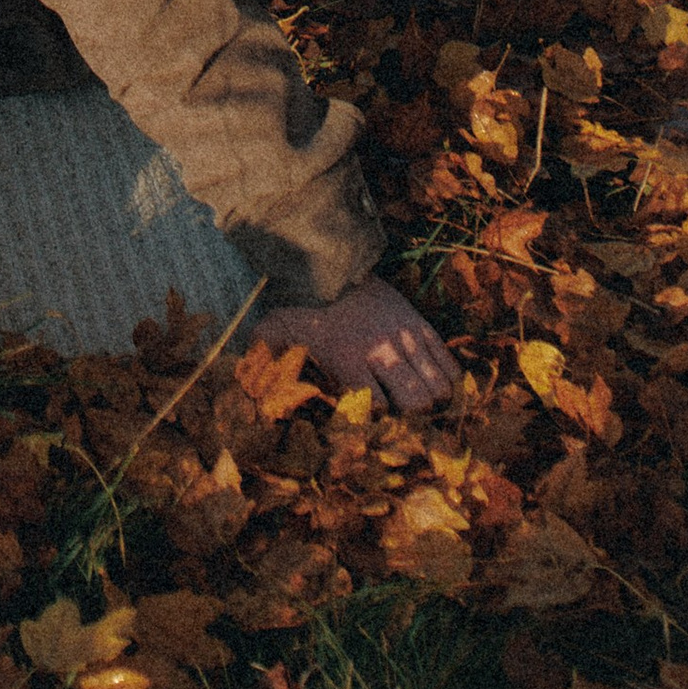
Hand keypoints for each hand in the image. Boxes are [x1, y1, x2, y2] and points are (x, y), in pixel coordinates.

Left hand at [253, 276, 458, 414]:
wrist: (330, 257)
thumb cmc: (302, 302)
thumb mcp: (276, 330)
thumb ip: (262, 358)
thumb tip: (239, 383)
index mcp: (348, 357)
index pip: (375, 409)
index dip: (375, 426)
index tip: (371, 431)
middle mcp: (382, 349)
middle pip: (417, 401)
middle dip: (414, 418)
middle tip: (407, 425)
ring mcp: (405, 335)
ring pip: (438, 384)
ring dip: (433, 402)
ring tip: (425, 412)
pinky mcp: (420, 323)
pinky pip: (447, 360)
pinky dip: (448, 380)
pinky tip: (439, 390)